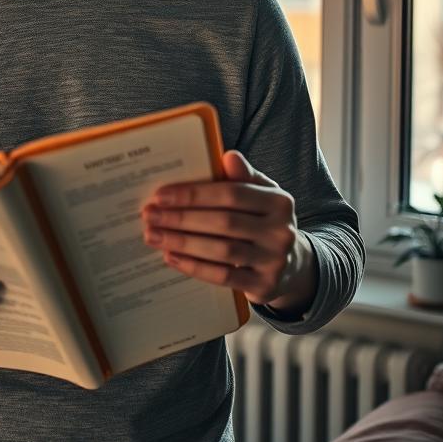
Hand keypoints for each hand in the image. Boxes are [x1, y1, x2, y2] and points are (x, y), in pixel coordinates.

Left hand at [140, 149, 312, 309]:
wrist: (292, 265)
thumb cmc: (263, 220)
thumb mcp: (260, 195)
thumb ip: (243, 176)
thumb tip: (228, 156)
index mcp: (279, 201)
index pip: (230, 194)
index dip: (193, 194)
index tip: (160, 195)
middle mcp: (281, 230)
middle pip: (223, 223)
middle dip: (181, 218)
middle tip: (149, 216)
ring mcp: (275, 261)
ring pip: (222, 251)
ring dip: (182, 243)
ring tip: (153, 236)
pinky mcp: (265, 286)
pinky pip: (224, 277)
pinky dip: (194, 267)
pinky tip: (171, 257)